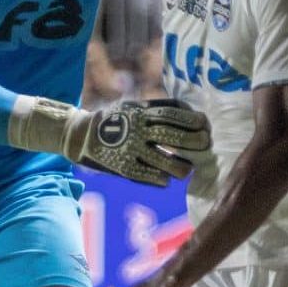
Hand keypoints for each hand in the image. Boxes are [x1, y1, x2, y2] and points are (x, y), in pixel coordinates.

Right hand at [66, 99, 211, 186]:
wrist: (81, 135)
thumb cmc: (116, 119)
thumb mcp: (134, 107)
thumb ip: (158, 108)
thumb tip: (190, 112)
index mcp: (140, 113)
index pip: (171, 114)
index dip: (191, 119)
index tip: (204, 124)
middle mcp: (137, 130)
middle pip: (171, 136)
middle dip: (192, 141)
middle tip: (205, 145)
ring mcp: (130, 149)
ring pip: (163, 160)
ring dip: (180, 166)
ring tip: (187, 170)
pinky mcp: (122, 167)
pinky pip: (147, 175)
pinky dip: (159, 178)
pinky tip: (166, 180)